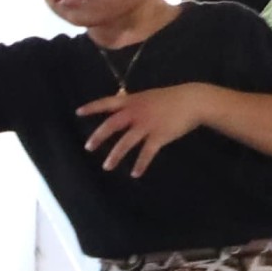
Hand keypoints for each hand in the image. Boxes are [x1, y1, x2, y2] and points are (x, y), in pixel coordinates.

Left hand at [79, 83, 226, 174]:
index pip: (108, 103)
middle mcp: (136, 112)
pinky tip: (135, 173)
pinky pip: (146, 153)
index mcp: (133, 101)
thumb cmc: (172, 98)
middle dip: (99, 137)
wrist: (193, 101)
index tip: (78, 113)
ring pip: (126, 142)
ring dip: (115, 155)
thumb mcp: (149, 96)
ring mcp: (147, 125)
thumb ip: (134, 103)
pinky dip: (140, 164)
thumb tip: (121, 106)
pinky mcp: (159, 136)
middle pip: (112, 125)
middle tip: (88, 147)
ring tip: (107, 166)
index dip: (92, 107)